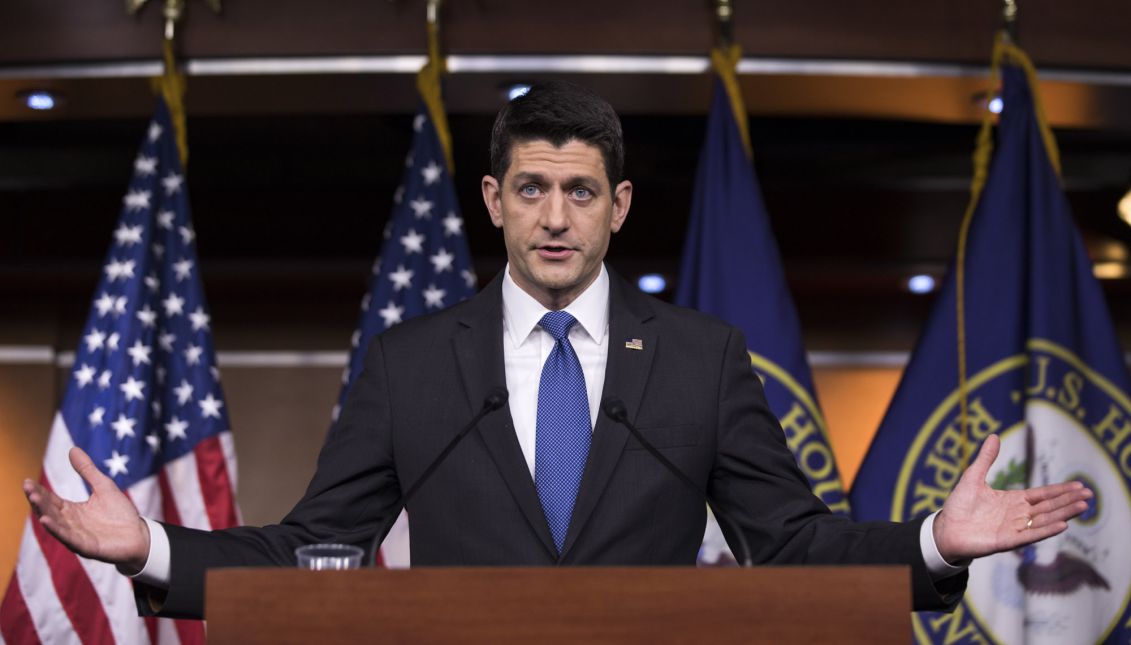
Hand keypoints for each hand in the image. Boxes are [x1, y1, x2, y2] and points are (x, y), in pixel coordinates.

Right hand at [23, 446, 150, 572]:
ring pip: (55, 524)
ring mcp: (77, 536)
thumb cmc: (120, 513)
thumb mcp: (103, 486)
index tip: (27, 481)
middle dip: (38, 500)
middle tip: (28, 488)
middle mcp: (70, 524)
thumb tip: (72, 449)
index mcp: (72, 511)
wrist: (139, 535)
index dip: (39, 492)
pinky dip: (57, 529)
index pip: (50, 500)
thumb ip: (87, 470)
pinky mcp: (86, 546)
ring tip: (34, 499)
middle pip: (49, 511)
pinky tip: (46, 520)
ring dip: (43, 512)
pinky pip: (69, 538)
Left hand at [933, 434, 1091, 562]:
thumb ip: (986, 458)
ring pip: (1044, 520)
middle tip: (1089, 495)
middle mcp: (1017, 515)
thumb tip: (994, 435)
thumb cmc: (958, 505)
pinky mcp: (1006, 541)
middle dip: (1068, 500)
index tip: (1079, 485)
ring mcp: (1013, 529)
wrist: (944, 528)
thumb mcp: (973, 476)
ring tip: (1083, 507)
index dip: (1060, 490)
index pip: (1042, 495)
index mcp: (1012, 500)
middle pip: (1048, 507)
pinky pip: (1030, 535)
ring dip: (1063, 514)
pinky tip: (1062, 525)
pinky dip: (1046, 530)